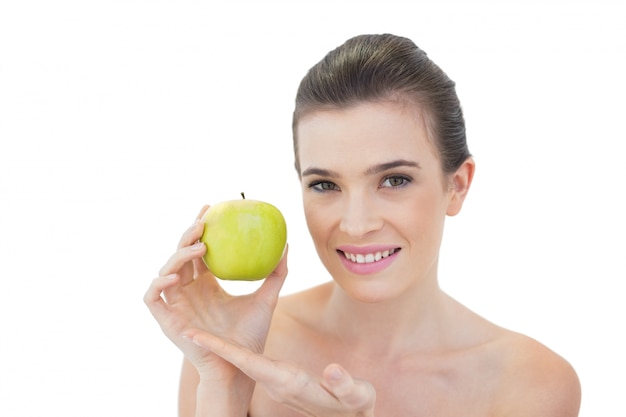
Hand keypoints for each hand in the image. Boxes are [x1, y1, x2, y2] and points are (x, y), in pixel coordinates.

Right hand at [144, 206, 288, 378]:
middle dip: (188, 234)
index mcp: (207, 283)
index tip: (211, 208)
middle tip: (203, 222)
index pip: (199, 249)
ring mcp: (176, 303)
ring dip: (178, 255)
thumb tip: (287, 245)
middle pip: (181, 254)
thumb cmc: (250, 335)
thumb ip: (276, 274)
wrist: (240, 364)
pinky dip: (158, 284)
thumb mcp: (267, 299)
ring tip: (200, 248)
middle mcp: (189, 290)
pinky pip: (153, 297)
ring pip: (166, 270)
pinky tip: (175, 277)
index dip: (200, 228)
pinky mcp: (166, 319)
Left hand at [185, 329, 375, 416]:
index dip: (221, 350)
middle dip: (211, 343)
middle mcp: (275, 381)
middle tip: (186, 327)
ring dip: (221, 344)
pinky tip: (233, 334)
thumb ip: (344, 385)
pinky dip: (236, 347)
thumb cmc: (355, 407)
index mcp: (287, 382)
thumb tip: (332, 372)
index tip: (194, 336)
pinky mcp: (280, 377)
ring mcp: (276, 380)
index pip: (248, 364)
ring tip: (201, 325)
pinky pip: (252, 359)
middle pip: (236, 360)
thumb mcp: (355, 396)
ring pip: (241, 359)